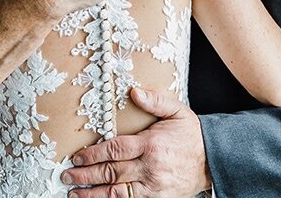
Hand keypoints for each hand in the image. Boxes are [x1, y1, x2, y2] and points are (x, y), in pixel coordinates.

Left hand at [64, 88, 210, 197]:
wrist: (213, 160)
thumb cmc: (191, 135)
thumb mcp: (177, 111)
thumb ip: (155, 101)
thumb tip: (133, 92)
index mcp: (152, 144)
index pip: (114, 150)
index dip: (92, 154)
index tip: (77, 157)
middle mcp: (151, 167)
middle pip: (111, 173)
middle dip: (86, 175)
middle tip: (67, 175)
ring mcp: (154, 187)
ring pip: (117, 193)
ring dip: (93, 194)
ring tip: (74, 193)